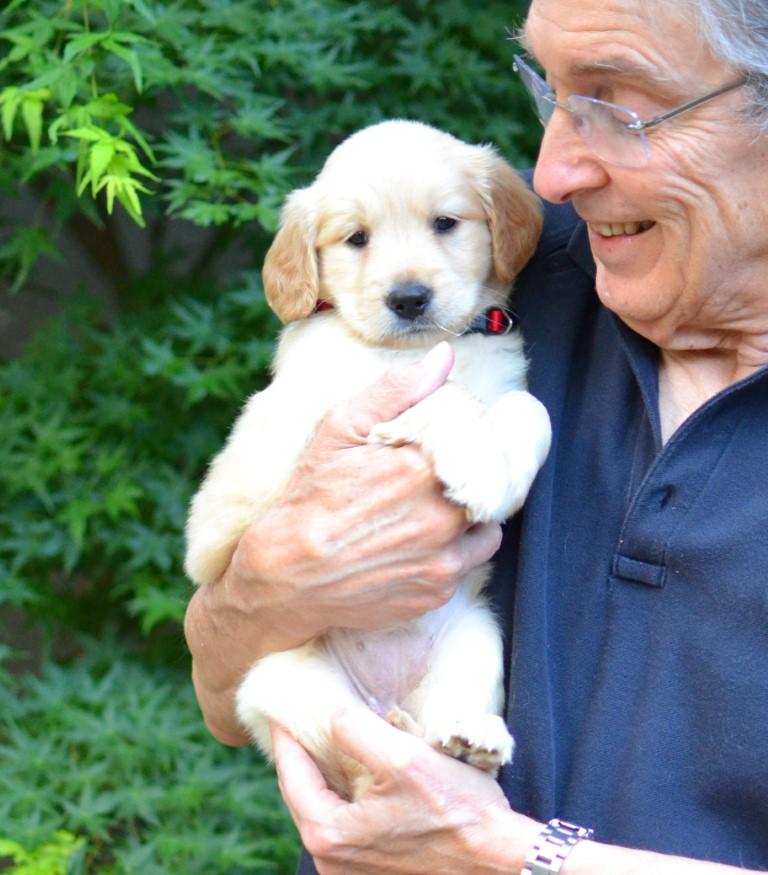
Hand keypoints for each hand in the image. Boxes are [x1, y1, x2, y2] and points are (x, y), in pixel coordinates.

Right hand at [184, 343, 502, 743]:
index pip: (478, 438)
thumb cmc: (309, 500)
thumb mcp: (340, 430)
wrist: (286, 577)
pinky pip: (468, 562)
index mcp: (421, 469)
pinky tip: (420, 543)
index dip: (465, 437)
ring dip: (470, 516)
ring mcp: (443, 559)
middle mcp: (441, 516)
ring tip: (433, 511)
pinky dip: (454, 551)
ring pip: (487, 527)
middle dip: (468, 476)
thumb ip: (396, 390)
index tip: (443, 442)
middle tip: (435, 478)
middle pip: (488, 483)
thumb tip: (443, 358)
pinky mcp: (439, 591)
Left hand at [272, 707, 541, 874]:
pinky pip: (346, 823)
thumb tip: (331, 715)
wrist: (497, 859)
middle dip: (304, 755)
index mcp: (328, 832)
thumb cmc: (454, 810)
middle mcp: (331, 860)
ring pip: (325, 808)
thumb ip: (355, 729)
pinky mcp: (373, 870)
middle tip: (302, 720)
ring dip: (328, 774)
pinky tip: (362, 771)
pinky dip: (348, 794)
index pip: (290, 773)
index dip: (285, 736)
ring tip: (332, 739)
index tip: (279, 708)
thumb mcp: (401, 756)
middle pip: (304, 794)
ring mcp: (351, 870)